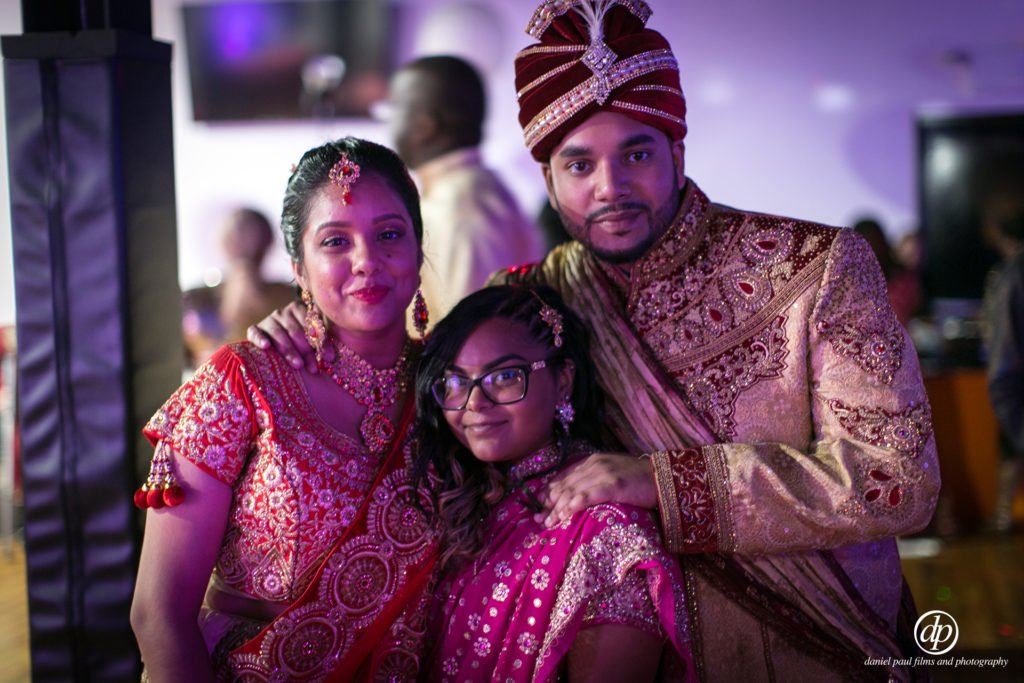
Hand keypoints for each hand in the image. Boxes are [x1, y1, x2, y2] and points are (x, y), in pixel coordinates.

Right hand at [246, 301, 331, 372]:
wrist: (278, 339)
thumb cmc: (300, 342)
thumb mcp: (312, 339)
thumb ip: (320, 341)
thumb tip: (331, 357)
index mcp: (299, 309)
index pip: (312, 325)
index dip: (321, 342)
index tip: (329, 358)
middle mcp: (283, 312)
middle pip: (296, 332)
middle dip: (306, 351)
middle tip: (314, 367)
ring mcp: (268, 320)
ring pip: (279, 334)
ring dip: (289, 350)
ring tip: (298, 364)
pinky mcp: (255, 329)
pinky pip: (255, 332)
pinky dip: (260, 338)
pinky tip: (266, 346)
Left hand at [536, 452, 656, 527]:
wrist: (662, 478)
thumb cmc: (637, 480)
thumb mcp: (610, 474)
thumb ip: (592, 480)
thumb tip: (573, 497)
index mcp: (591, 461)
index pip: (563, 476)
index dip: (548, 492)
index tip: (539, 507)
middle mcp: (593, 465)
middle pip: (564, 485)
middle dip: (548, 504)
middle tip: (538, 521)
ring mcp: (603, 474)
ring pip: (572, 491)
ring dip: (556, 508)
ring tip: (548, 523)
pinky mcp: (613, 485)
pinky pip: (587, 496)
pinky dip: (573, 505)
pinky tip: (564, 515)